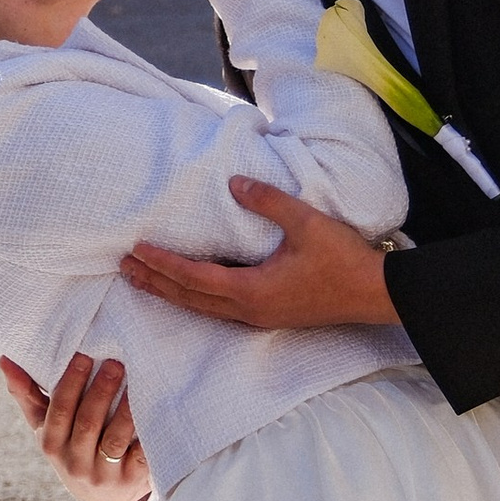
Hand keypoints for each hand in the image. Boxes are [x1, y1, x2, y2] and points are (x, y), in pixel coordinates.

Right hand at [0, 351, 152, 500]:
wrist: (101, 493)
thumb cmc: (70, 447)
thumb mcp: (46, 426)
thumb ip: (27, 394)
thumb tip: (4, 359)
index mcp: (51, 446)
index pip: (59, 412)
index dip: (70, 383)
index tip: (83, 356)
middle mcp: (75, 463)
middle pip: (88, 423)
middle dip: (100, 390)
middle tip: (114, 362)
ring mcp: (103, 475)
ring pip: (114, 438)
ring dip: (125, 408)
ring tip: (135, 381)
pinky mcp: (131, 480)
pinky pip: (140, 454)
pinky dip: (145, 434)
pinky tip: (153, 410)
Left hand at [120, 181, 402, 334]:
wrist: (375, 294)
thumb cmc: (343, 260)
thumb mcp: (306, 222)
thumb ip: (268, 201)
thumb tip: (233, 182)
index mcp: (251, 291)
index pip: (194, 278)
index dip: (163, 264)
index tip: (136, 251)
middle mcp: (248, 311)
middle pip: (190, 299)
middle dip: (155, 283)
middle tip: (124, 269)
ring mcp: (258, 318)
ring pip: (202, 309)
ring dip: (172, 293)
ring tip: (144, 280)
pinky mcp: (269, 316)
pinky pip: (219, 311)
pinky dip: (195, 299)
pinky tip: (190, 290)